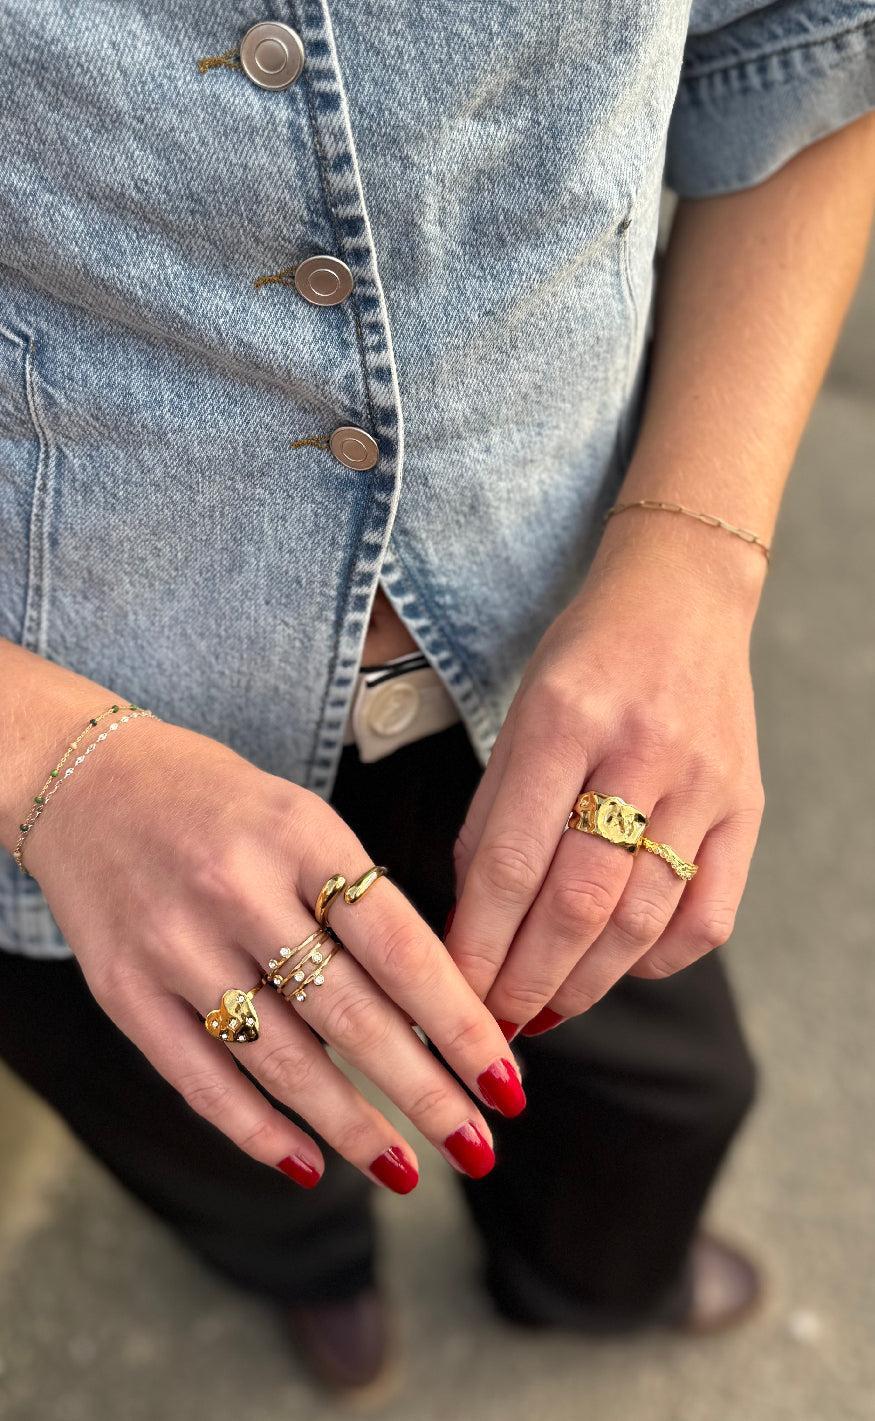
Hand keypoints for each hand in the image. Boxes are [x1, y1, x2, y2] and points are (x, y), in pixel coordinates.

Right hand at [26, 715, 524, 1189]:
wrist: (87, 782)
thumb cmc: (220, 802)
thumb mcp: (303, 818)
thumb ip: (359, 902)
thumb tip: (437, 1010)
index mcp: (299, 834)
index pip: (399, 947)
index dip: (459, 1024)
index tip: (507, 1080)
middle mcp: (236, 890)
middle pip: (350, 1016)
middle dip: (424, 1093)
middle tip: (477, 1147)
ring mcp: (175, 944)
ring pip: (281, 1060)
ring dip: (353, 1126)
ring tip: (407, 1169)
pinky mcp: (123, 990)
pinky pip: (200, 1079)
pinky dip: (257, 1131)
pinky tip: (309, 1164)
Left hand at [446, 516, 766, 1034]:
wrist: (684, 599)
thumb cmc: (584, 658)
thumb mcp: (520, 713)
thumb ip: (493, 815)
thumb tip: (468, 925)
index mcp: (566, 718)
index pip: (510, 861)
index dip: (476, 943)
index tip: (448, 994)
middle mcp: (642, 751)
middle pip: (578, 904)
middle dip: (525, 982)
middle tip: (490, 1026)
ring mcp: (706, 782)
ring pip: (642, 921)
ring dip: (584, 985)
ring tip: (544, 1013)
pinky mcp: (748, 807)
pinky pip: (708, 916)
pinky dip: (658, 959)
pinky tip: (618, 968)